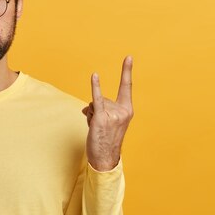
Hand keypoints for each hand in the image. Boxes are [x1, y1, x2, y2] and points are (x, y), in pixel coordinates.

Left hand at [82, 56, 133, 170]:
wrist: (105, 158)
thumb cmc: (106, 140)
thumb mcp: (109, 122)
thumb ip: (101, 110)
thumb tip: (86, 108)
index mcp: (127, 110)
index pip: (126, 87)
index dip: (126, 71)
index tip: (128, 57)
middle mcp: (122, 111)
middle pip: (102, 98)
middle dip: (96, 111)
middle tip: (100, 126)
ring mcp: (113, 114)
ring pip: (93, 104)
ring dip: (90, 115)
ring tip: (96, 129)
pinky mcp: (102, 118)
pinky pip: (97, 99)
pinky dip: (95, 87)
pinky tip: (95, 75)